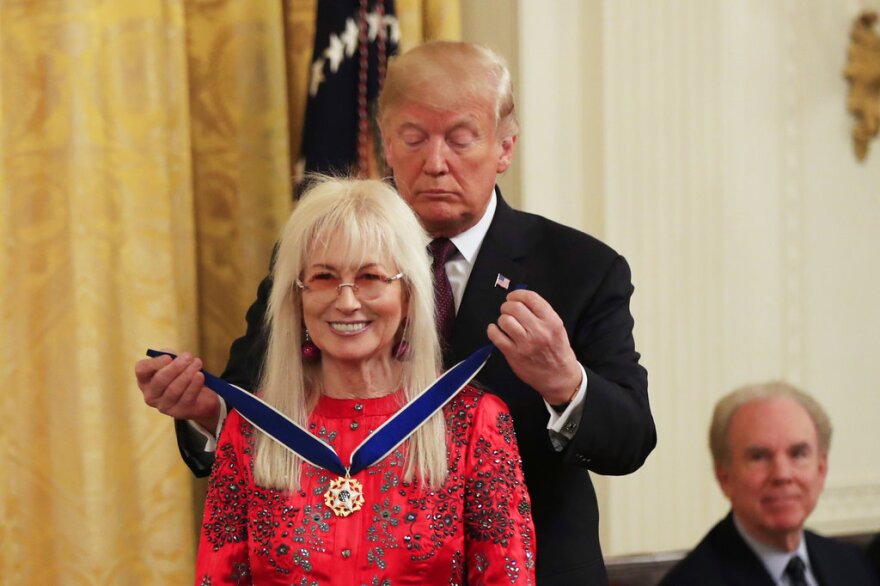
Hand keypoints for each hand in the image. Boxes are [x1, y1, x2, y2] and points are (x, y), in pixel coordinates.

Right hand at [134, 351, 220, 430]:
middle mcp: (150, 395)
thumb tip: (170, 355)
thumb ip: (171, 356)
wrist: (201, 396)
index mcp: (145, 379)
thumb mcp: (176, 362)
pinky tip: (200, 375)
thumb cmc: (183, 374)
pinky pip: (186, 398)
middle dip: (175, 367)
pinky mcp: (178, 412)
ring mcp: (163, 406)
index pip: (142, 370)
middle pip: (159, 380)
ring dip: (187, 374)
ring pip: (173, 389)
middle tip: (188, 356)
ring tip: (197, 363)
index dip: (154, 363)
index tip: (169, 357)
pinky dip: (194, 385)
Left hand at [487, 290, 582, 404]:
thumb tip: (521, 300)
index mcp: (551, 322)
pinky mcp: (514, 354)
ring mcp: (525, 343)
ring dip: (502, 319)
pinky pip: (496, 337)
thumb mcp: (557, 328)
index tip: (513, 296)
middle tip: (507, 309)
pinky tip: (496, 330)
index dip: (518, 294)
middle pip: (515, 307)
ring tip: (505, 322)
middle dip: (507, 305)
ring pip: (505, 320)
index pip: (531, 298)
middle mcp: (538, 331)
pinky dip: (492, 330)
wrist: (559, 376)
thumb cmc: (557, 351)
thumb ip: (541, 313)